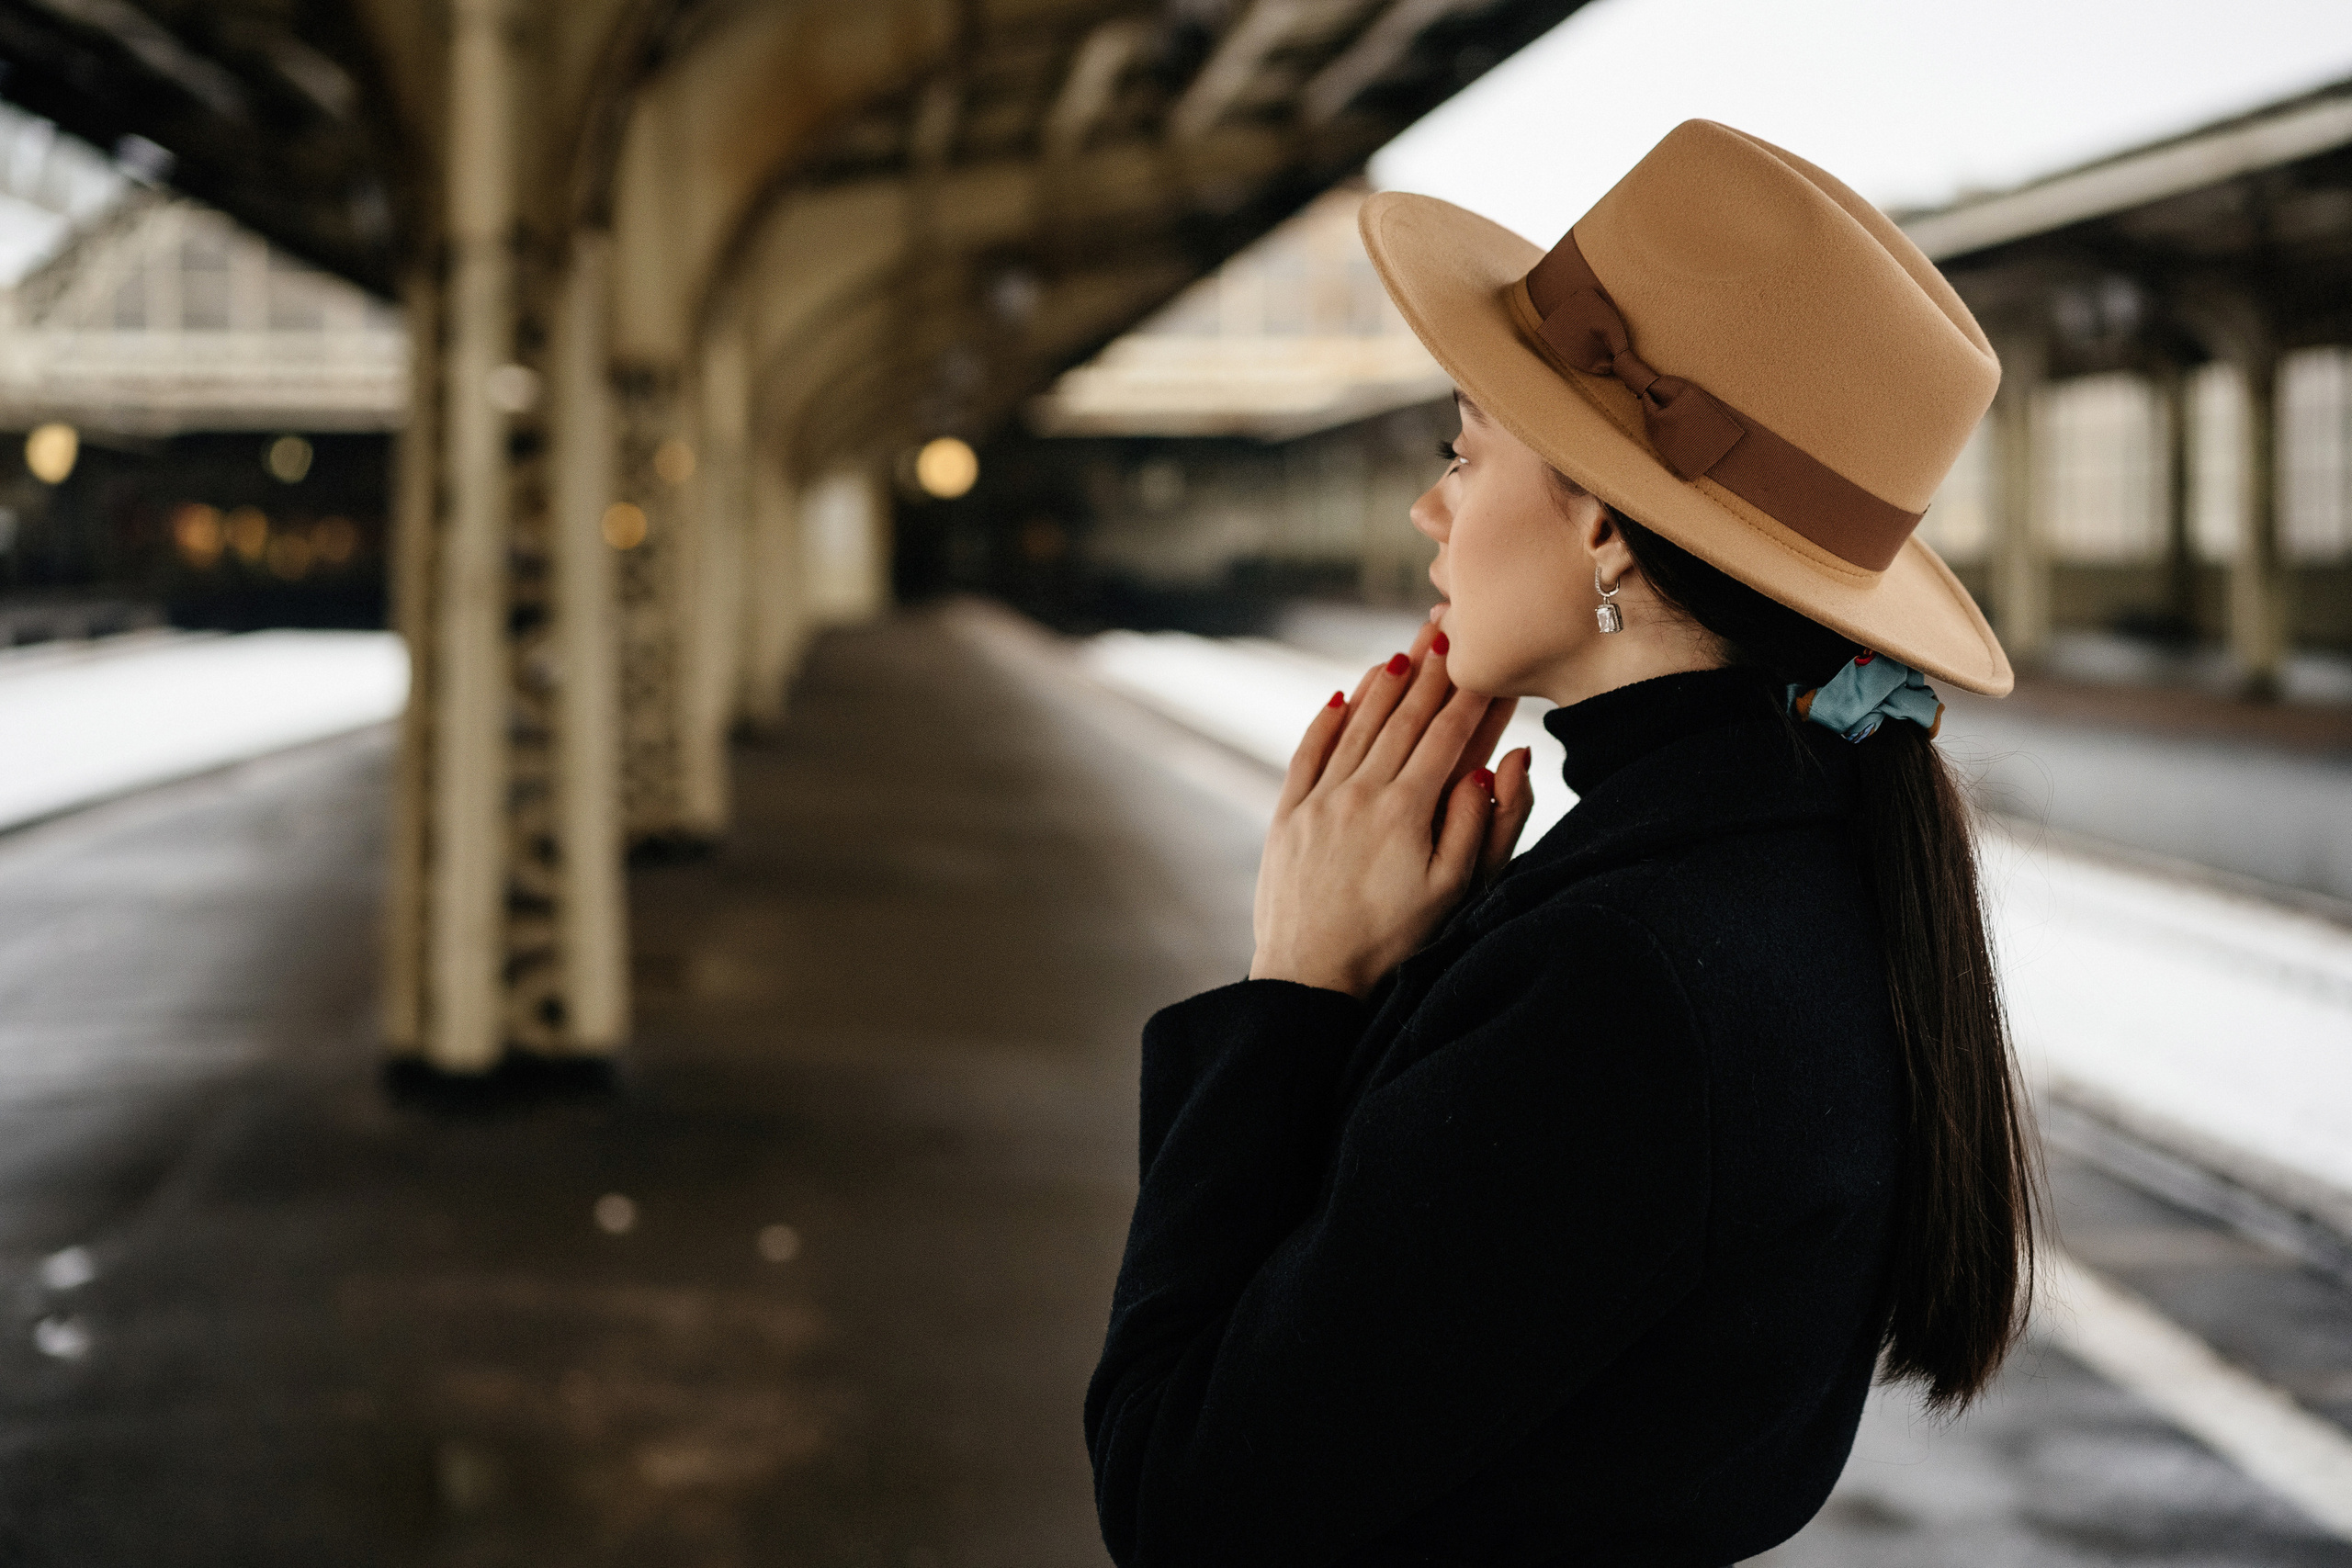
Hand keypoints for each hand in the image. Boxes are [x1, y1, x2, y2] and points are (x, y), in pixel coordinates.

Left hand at [1249, 620, 1535, 998]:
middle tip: (1450, 626)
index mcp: (1409, 809)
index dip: (1473, 693)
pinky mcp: (1287, 815)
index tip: (1489, 657)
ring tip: (1408, 648)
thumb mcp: (1454, 891)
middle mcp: (1361, 792)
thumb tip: (1504, 763)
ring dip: (1385, 683)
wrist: (1309, 978)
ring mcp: (1319, 800)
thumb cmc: (1394, 942)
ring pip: (1358, 725)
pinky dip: (1328, 720)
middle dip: (1432, 670)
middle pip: (1404, 717)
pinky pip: (1308, 752)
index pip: (1450, 735)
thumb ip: (1484, 824)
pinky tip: (1344, 695)